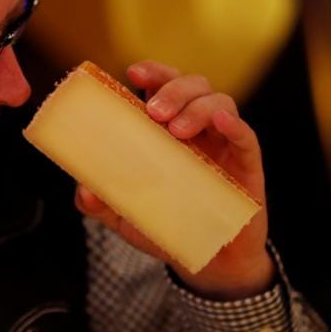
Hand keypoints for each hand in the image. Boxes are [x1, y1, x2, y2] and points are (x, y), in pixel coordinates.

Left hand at [73, 60, 274, 299]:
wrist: (208, 259)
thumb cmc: (166, 225)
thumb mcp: (125, 215)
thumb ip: (101, 203)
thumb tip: (83, 191)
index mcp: (165, 129)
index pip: (162, 85)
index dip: (152, 72)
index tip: (133, 73)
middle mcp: (196, 127)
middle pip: (191, 84)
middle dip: (172, 88)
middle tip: (153, 111)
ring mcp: (222, 143)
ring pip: (218, 101)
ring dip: (196, 106)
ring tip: (177, 130)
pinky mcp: (247, 164)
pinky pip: (246, 136)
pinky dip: (234, 124)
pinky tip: (221, 121)